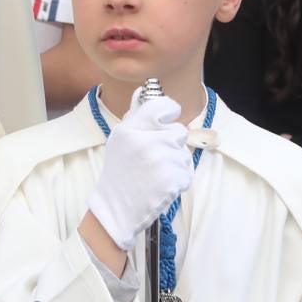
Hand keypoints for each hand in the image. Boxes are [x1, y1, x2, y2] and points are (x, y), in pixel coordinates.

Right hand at [87, 96, 191, 251]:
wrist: (115, 208)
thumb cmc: (119, 173)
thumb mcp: (119, 140)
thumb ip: (135, 117)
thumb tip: (143, 92)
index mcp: (131, 128)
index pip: (163, 105)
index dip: (169, 112)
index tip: (167, 120)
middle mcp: (146, 141)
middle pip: (179, 131)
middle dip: (172, 144)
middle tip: (154, 158)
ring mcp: (161, 160)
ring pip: (184, 154)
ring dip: (175, 165)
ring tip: (155, 175)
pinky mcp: (172, 179)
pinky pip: (186, 173)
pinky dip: (177, 181)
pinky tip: (160, 186)